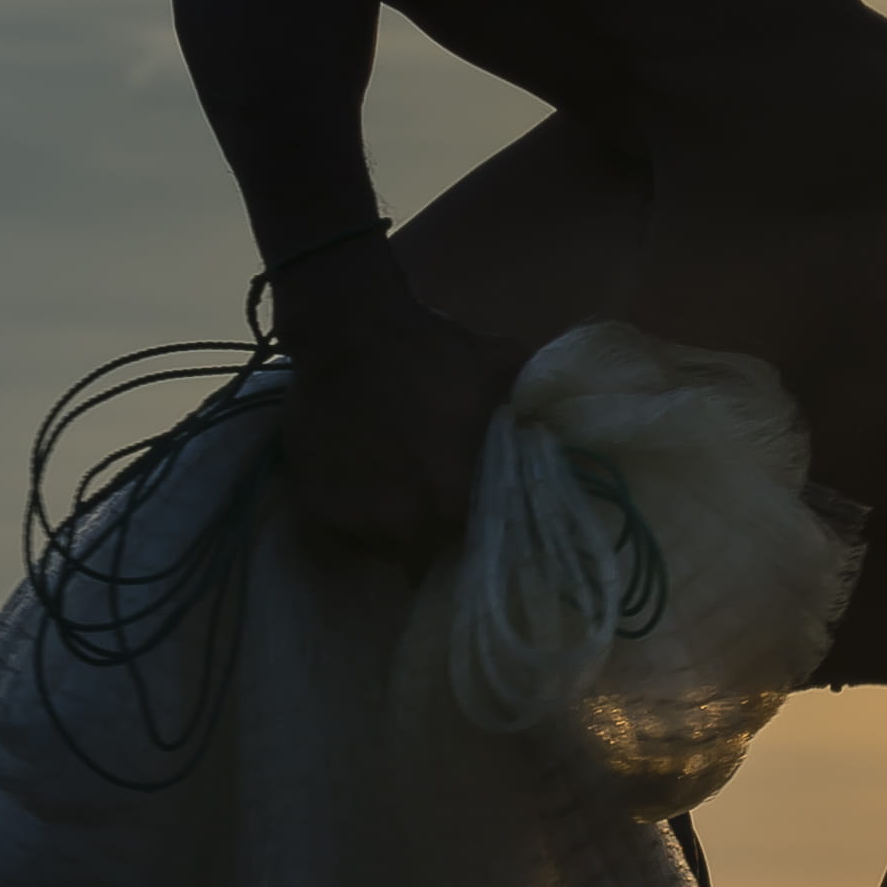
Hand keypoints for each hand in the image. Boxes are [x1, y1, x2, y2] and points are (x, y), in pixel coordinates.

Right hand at [265, 237, 503, 564]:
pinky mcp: (315, 511)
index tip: (481, 531)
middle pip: (429, 557)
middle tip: (433, 510)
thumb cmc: (431, 349)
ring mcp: (357, 521)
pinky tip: (357, 494)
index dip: (482, 543)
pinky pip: (336, 541)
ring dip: (390, 532)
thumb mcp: (500, 368)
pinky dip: (347, 526)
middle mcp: (407, 523)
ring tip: (392, 497)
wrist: (348, 328)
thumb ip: (532, 409)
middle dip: (435, 540)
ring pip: (383, 551)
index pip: (482, 551)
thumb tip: (572, 433)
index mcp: (460, 500)